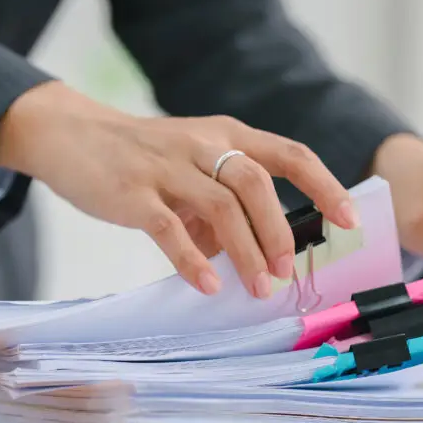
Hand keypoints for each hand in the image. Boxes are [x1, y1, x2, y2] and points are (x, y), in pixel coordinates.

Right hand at [0, 81, 358, 297]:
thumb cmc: (143, 156)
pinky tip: (206, 284)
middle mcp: (204, 145)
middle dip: (279, 230)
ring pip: (221, 207)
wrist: (72, 135)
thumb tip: (246, 259)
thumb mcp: (191, 168)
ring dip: (246, 250)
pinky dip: (192, 259)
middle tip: (286, 272)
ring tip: (258, 287)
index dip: (324, 185)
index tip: (349, 219)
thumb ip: (220, 207)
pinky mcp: (133, 193)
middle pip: (257, 183)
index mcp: (227, 135)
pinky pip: (170, 228)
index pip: (290, 154)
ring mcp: (168, 167)